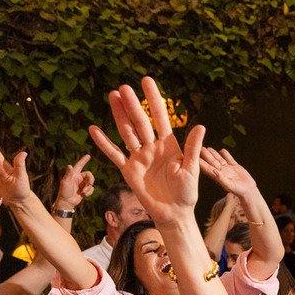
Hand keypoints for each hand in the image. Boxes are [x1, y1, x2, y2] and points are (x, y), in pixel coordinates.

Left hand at [54, 155, 93, 209]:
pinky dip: (89, 192)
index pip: (79, 165)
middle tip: (90, 183)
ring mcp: (82, 184)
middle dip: (91, 179)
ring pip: (91, 182)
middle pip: (89, 175)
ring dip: (88, 188)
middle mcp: (79, 178)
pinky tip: (84, 195)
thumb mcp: (65, 182)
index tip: (88, 155)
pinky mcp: (85, 190)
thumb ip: (68, 174)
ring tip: (83, 193)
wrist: (67, 202)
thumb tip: (70, 165)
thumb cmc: (64, 192)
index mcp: (74, 174)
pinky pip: (91, 189)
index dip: (84, 160)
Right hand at [89, 77, 204, 225]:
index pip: (160, 117)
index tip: (147, 81)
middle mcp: (152, 147)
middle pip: (140, 122)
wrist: (174, 213)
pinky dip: (104, 143)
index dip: (153, 100)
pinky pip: (114, 154)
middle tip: (124, 88)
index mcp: (169, 145)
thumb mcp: (192, 169)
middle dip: (132, 105)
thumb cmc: (187, 192)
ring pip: (127, 132)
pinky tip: (94, 129)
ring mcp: (139, 157)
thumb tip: (200, 126)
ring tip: (112, 96)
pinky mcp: (128, 170)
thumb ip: (192, 148)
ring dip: (119, 115)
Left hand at [199, 147, 258, 198]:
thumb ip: (221, 179)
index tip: (194, 156)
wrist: (249, 191)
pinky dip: (226, 154)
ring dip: (214, 154)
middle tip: (199, 148)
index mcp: (218, 176)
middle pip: (212, 162)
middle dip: (206, 155)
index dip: (201, 162)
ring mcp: (228, 169)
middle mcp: (222, 172)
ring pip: (219, 160)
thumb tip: (214, 171)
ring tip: (208, 148)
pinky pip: (229, 159)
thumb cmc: (238, 191)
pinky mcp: (236, 167)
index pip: (207, 168)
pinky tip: (222, 150)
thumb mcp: (229, 185)